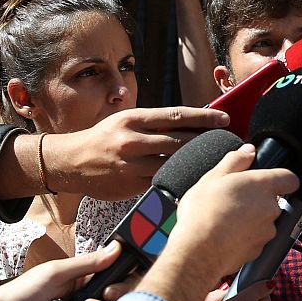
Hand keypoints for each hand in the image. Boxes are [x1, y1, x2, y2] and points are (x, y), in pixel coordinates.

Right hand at [51, 106, 230, 199]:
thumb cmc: (103, 138)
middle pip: (180, 141)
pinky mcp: (131, 185)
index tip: (225, 118)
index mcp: (133, 119)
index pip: (176, 115)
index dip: (204, 117)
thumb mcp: (124, 121)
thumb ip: (153, 122)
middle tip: (230, 142)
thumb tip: (190, 122)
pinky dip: (180, 180)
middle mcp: (132, 140)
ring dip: (198, 163)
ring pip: (174, 164)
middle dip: (207, 142)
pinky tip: (197, 180)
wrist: (71, 161)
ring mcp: (132, 165)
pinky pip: (162, 182)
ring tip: (219, 162)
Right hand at [161, 145, 297, 293]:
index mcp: (262, 185)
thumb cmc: (202, 214)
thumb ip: (235, 160)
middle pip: (272, 200)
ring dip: (250, 219)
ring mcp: (266, 231)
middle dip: (256, 200)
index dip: (280, 178)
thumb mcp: (213, 177)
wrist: (197, 253)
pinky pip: (255, 239)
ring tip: (224, 220)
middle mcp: (270, 208)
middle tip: (231, 200)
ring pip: (263, 220)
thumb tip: (249, 151)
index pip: (289, 178)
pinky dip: (244, 237)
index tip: (265, 180)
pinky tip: (224, 236)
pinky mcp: (259, 250)